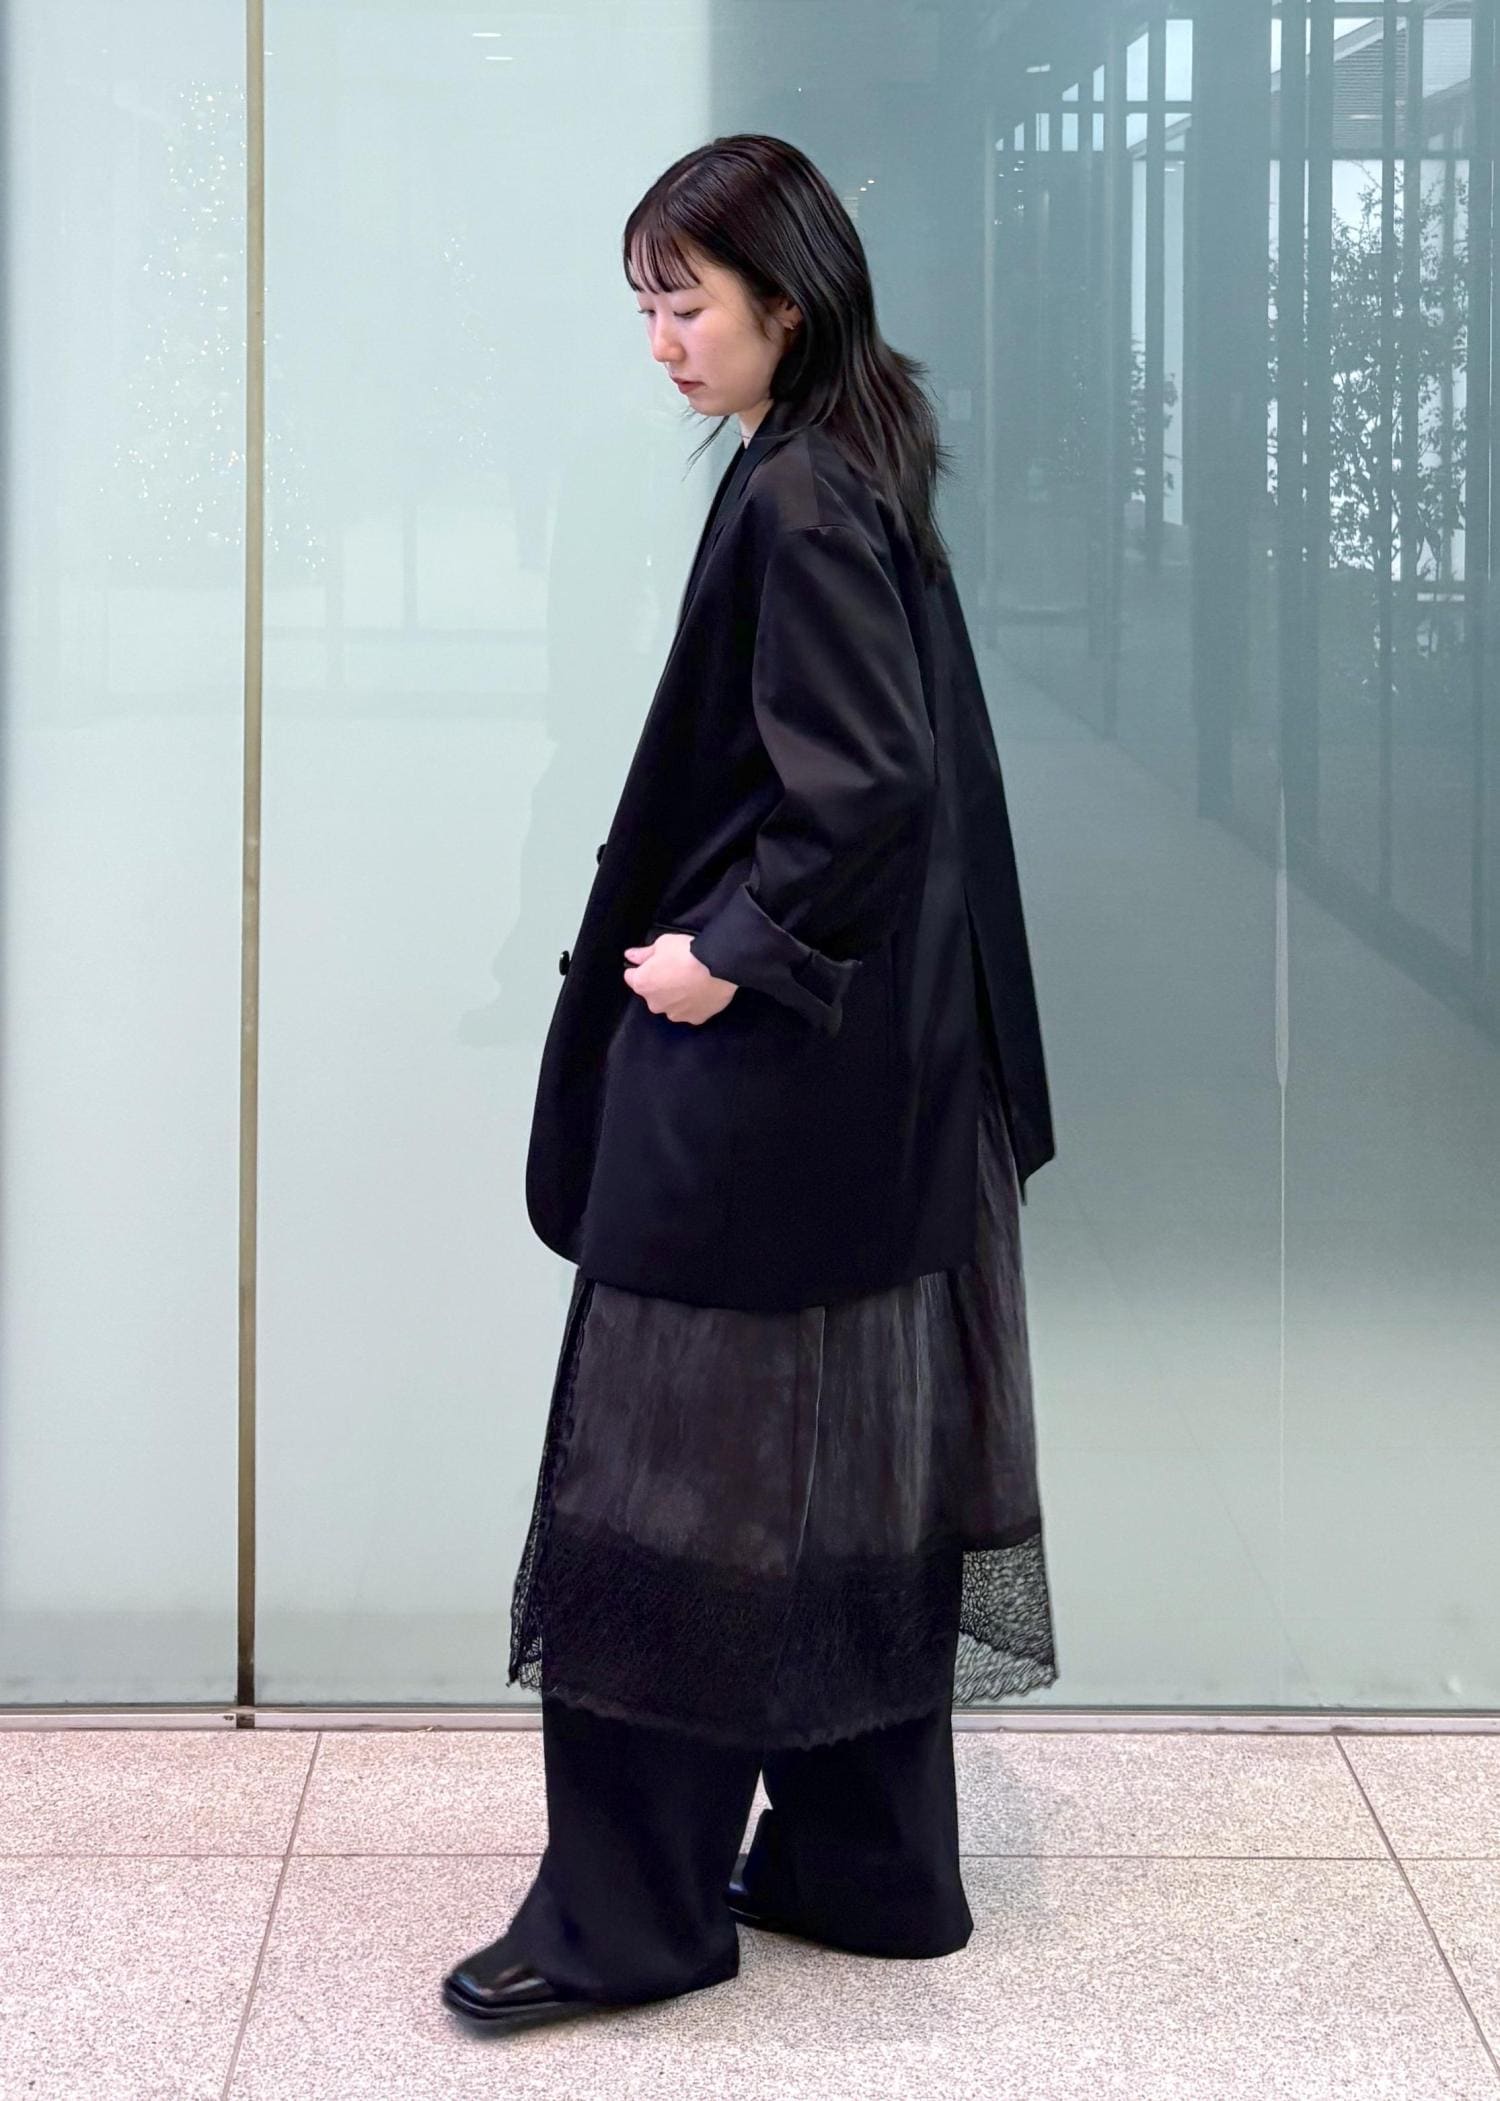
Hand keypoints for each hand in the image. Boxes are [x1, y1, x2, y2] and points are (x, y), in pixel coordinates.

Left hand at [623, 933, 738, 1024]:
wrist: (718, 966)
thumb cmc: (687, 952)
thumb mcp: (662, 943)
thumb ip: (644, 953)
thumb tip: (630, 956)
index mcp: (642, 984)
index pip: (631, 977)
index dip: (642, 967)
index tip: (653, 961)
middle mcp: (655, 1004)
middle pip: (652, 993)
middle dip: (659, 984)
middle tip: (676, 969)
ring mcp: (675, 1014)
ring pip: (670, 1005)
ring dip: (676, 996)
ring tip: (692, 981)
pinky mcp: (695, 1019)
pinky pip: (690, 1011)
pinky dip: (693, 1004)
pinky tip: (702, 992)